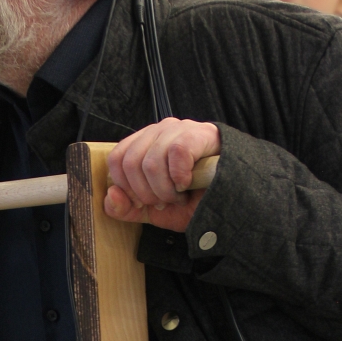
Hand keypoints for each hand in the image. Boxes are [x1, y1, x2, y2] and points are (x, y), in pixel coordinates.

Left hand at [104, 119, 220, 230]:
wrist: (231, 199)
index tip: (146, 202)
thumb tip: (110, 195)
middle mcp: (157, 132)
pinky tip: (189, 183)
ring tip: (180, 195)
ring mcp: (177, 129)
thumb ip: (127, 208)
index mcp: (143, 144)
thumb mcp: (154, 211)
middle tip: (166, 201)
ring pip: (151, 162)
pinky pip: (176, 154)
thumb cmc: (193, 200)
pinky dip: (180, 177)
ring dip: (165, 190)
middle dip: (147, 193)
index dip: (127, 187)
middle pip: (130, 163)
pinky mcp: (197, 133)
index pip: (116, 159)